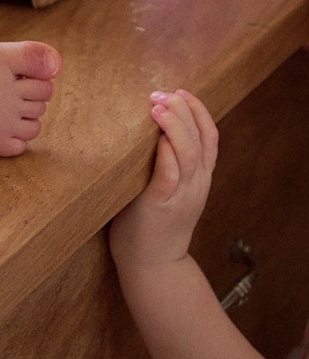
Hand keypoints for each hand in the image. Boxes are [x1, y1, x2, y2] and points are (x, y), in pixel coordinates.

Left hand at [108, 89, 217, 274]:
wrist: (153, 267)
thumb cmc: (152, 223)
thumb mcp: (170, 189)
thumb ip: (168, 164)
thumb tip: (149, 128)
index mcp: (199, 179)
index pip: (210, 137)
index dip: (198, 110)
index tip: (181, 91)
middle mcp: (196, 185)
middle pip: (200, 139)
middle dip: (183, 110)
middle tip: (161, 93)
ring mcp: (181, 196)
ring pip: (188, 154)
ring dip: (174, 126)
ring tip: (157, 106)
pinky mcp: (160, 206)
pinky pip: (169, 175)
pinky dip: (167, 154)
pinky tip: (158, 138)